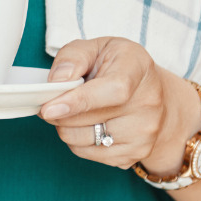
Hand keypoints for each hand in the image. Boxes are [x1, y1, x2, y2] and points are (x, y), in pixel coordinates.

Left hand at [38, 37, 199, 173]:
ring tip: (72, 112)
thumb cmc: (118, 66)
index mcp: (137, 68)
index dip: (78, 101)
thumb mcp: (96, 47)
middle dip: (59, 113)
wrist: (151, 93)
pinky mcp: (135, 154)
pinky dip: (77, 141)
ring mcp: (144, 132)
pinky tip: (86, 125)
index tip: (49, 108)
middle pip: (90, 119)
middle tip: (52, 102)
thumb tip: (56, 82)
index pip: (113, 90)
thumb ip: (73, 58)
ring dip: (66, 127)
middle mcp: (147, 102)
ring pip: (83, 140)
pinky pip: (88, 153)